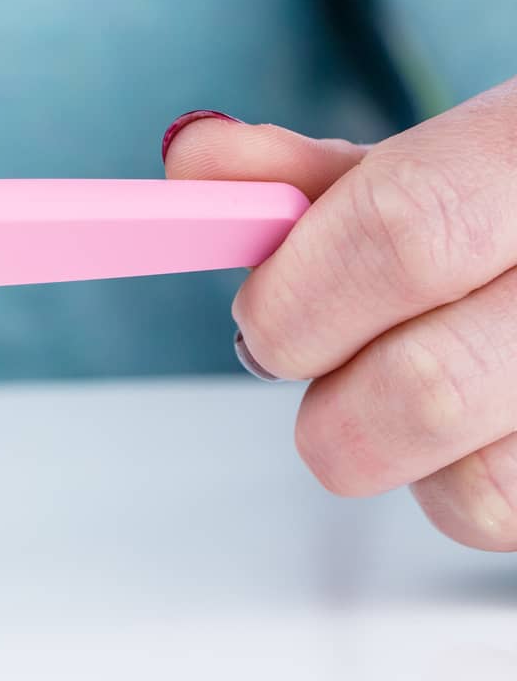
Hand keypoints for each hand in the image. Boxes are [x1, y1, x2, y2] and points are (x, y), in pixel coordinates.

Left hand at [162, 80, 516, 550]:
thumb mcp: (442, 162)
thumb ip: (316, 175)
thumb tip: (194, 163)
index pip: (404, 231)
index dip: (300, 291)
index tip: (263, 313)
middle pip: (426, 384)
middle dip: (329, 397)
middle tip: (315, 363)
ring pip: (475, 489)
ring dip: (399, 454)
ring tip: (415, 384)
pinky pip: (507, 519)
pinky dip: (460, 485)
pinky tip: (476, 424)